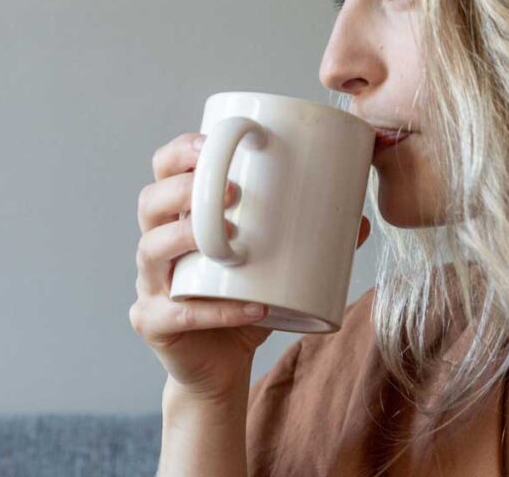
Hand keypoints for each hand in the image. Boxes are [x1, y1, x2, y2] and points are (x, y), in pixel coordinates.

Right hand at [130, 132, 371, 398]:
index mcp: (179, 219)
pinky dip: (218, 310)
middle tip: (232, 192)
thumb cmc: (244, 302)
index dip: (180, 153)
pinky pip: (178, 314)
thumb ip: (309, 242)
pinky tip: (253, 307)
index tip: (213, 141)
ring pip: (151, 251)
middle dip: (183, 188)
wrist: (221, 367)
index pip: (164, 171)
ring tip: (230, 240)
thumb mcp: (275, 266)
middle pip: (149, 203)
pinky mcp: (154, 325)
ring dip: (186, 237)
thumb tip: (359, 220)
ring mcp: (150, 287)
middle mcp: (157, 247)